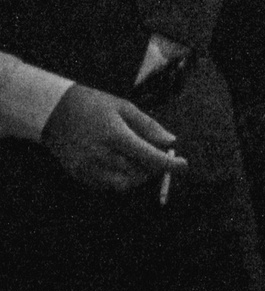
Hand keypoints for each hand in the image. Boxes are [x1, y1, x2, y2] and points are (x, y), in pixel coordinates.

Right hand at [39, 82, 185, 191]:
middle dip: (154, 169)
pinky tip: (121, 164)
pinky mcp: (77, 175)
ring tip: (140, 161)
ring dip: (138, 176)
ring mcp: (87, 167)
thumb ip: (148, 126)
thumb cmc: (94, 105)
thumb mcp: (124, 107)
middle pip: (138, 173)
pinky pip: (105, 185)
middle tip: (158, 157)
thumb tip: (170, 142)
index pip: (149, 157)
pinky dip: (119, 179)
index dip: (169, 164)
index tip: (184, 165)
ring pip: (122, 184)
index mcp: (115, 135)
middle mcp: (100, 155)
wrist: (54, 111)